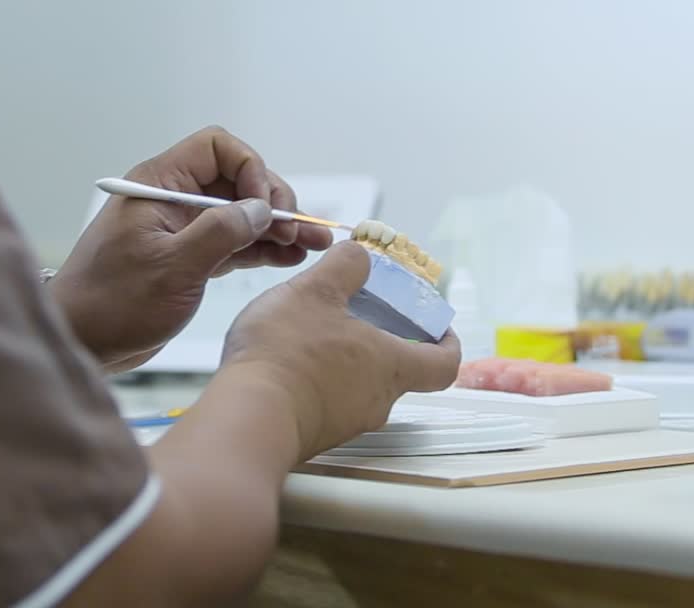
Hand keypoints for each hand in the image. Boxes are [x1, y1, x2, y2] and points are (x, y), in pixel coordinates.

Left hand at [50, 127, 332, 369]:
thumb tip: (261, 209)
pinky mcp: (192, 258)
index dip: (249, 168)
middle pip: (237, 179)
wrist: (82, 343)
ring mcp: (184, 229)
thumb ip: (220, 233)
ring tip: (313, 243)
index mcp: (161, 185)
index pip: (217, 148)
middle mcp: (175, 200)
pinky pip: (236, 242)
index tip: (264, 205)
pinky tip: (292, 256)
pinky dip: (264, 248)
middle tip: (297, 230)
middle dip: (272, 200)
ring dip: (277, 225)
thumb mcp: (172, 267)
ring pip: (242, 213)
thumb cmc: (113, 303)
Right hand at [217, 241, 461, 460]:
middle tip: (359, 315)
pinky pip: (327, 403)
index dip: (448, 344)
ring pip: (360, 387)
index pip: (444, 364)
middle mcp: (377, 402)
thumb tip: (360, 256)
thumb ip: (344, 267)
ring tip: (312, 333)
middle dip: (382, 342)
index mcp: (391, 365)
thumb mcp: (315, 290)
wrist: (246, 418)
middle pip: (397, 372)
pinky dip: (317, 382)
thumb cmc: (287, 354)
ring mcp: (345, 423)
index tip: (440, 329)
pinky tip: (287, 361)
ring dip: (346, 362)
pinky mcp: (314, 436)